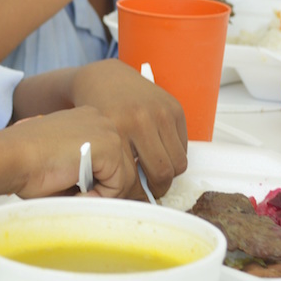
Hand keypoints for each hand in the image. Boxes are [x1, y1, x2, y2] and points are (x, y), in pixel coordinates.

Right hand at [3, 107, 136, 198]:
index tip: (74, 188)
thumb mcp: (65, 161)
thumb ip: (89, 169)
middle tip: (74, 196)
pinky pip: (118, 187)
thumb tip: (111, 193)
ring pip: (123, 180)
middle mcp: (102, 120)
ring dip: (99, 196)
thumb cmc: (26, 164)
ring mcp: (108, 132)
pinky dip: (97, 199)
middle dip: (103, 191)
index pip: (112, 158)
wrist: (11, 158)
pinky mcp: (109, 147)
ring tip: (71, 194)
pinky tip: (74, 192)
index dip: (98, 182)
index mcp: (89, 120)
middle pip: (123, 168)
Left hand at [70, 60, 187, 200]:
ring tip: (156, 175)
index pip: (136, 178)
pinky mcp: (174, 107)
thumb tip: (129, 201)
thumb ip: (110, 166)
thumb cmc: (97, 113)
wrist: (104, 78)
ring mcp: (160, 112)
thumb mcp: (96, 140)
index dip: (137, 195)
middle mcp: (140, 120)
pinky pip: (184, 145)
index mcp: (116, 130)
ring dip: (170, 174)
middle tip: (150, 191)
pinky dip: (175, 155)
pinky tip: (160, 154)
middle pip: (162, 173)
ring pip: (178, 162)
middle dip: (158, 189)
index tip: (137, 200)